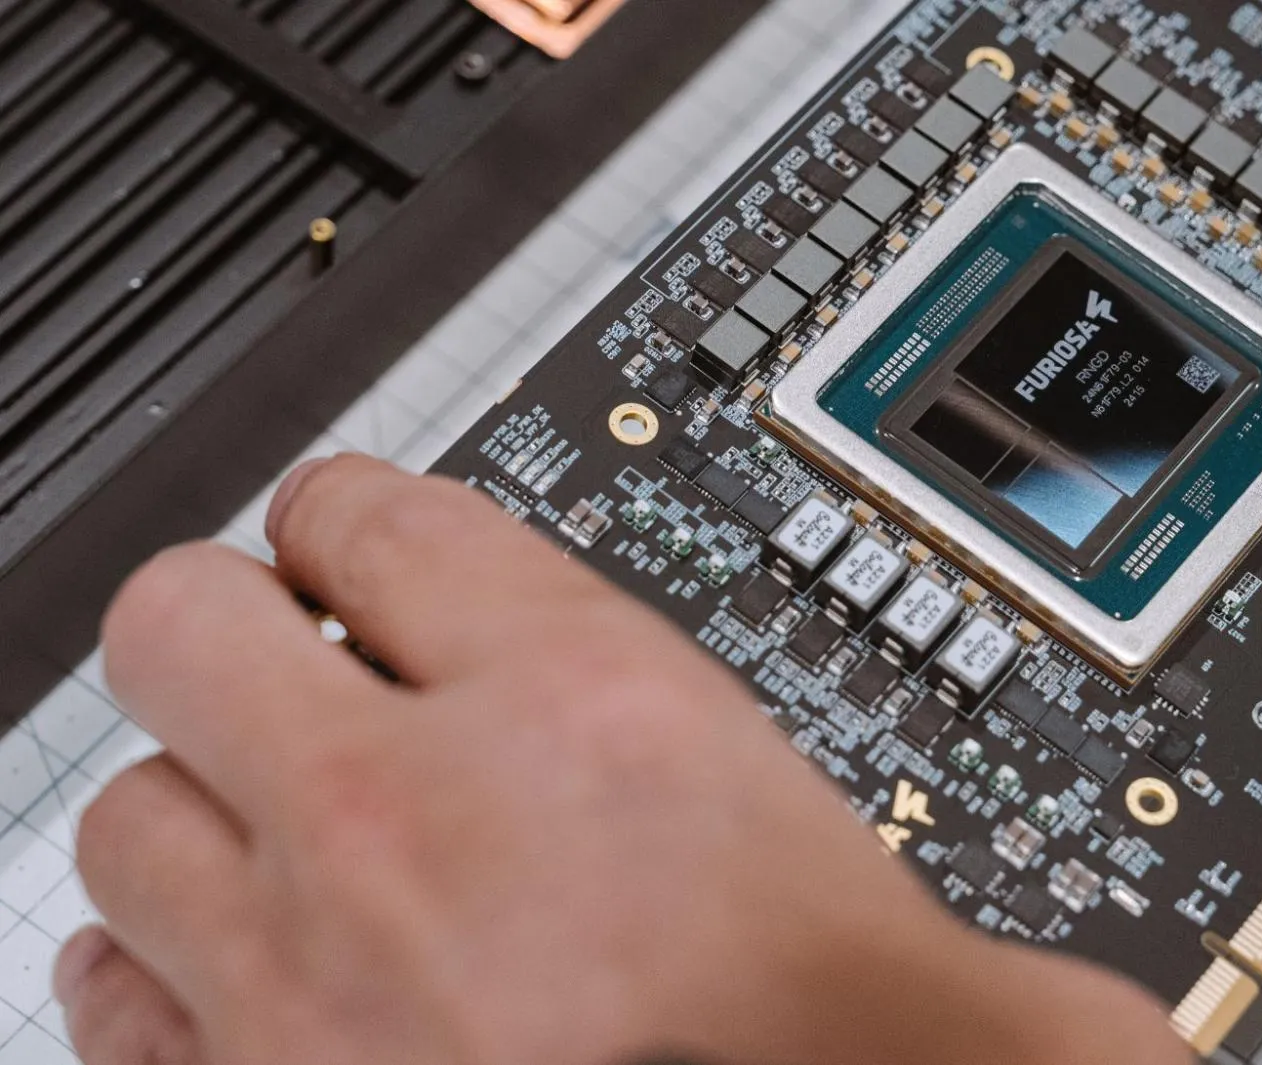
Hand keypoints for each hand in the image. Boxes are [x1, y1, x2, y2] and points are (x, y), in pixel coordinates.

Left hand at [59, 455, 1186, 1064]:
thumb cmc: (844, 1026)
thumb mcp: (800, 796)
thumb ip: (662, 683)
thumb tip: (564, 623)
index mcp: (582, 709)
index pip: (363, 510)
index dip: (354, 526)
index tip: (359, 556)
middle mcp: (416, 828)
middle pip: (184, 618)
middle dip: (235, 629)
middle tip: (296, 670)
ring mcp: (312, 985)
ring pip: (130, 808)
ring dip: (207, 810)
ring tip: (294, 843)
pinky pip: (110, 993)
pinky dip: (170, 969)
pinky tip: (252, 968)